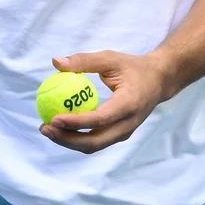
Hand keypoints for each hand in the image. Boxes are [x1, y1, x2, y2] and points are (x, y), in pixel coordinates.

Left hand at [39, 50, 171, 153]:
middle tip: (45, 127)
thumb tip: (55, 62)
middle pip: (95, 141)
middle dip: (67, 139)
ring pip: (94, 145)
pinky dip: (77, 138)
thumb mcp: (110, 58)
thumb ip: (83, 60)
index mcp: (128, 104)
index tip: (53, 118)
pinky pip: (96, 141)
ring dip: (69, 141)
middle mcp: (128, 124)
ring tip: (46, 128)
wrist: (160, 81)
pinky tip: (59, 128)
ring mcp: (125, 132)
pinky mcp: (119, 134)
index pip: (100, 119)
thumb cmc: (132, 67)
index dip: (76, 122)